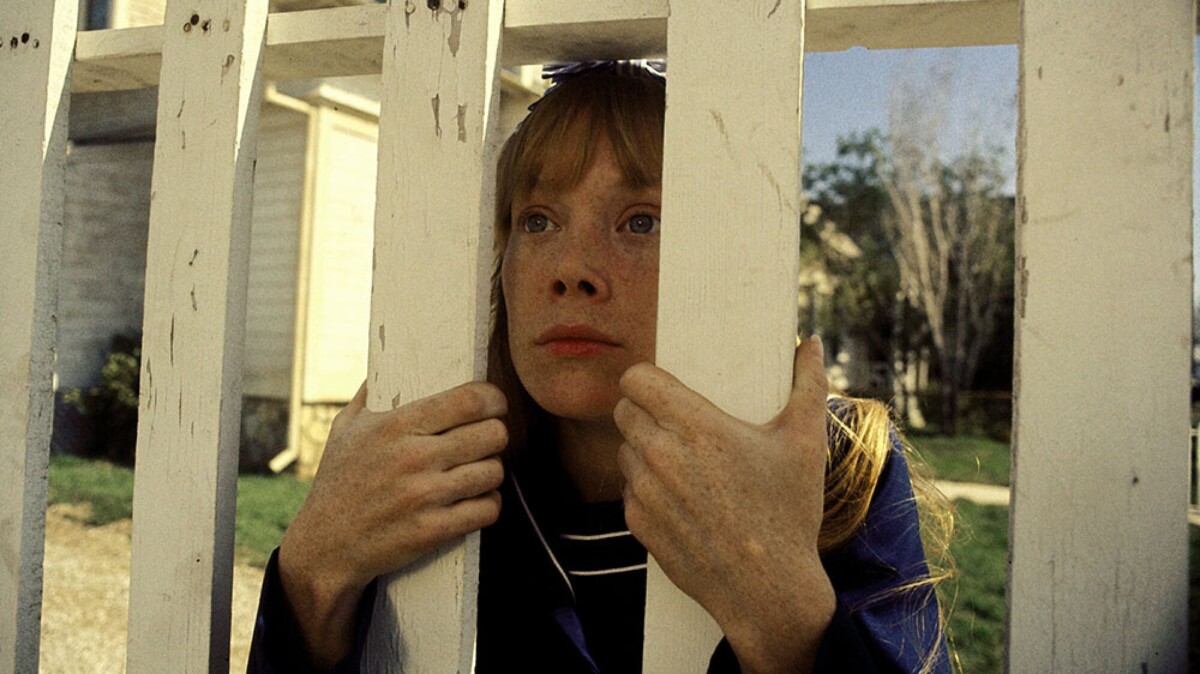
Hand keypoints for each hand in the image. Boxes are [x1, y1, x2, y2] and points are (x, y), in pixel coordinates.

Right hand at [278, 381, 506, 668]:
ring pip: (495, 472)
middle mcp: (413, 458)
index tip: (493, 405)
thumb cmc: (337, 482)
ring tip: (478, 471)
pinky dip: (488, 505)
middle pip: (492, 434)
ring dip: (492, 472)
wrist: (323, 548)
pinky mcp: (432, 531)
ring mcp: (424, 497)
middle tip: (486, 441)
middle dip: (496, 436)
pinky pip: (488, 509)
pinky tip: (475, 501)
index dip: (493, 399)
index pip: (469, 400)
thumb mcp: (345, 428)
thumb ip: (371, 393)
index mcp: (395, 426)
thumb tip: (389, 358)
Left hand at [614, 338, 834, 673]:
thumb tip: (813, 344)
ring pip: (624, 450)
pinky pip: (628, 489)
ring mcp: (645, 492)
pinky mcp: (638, 524)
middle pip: (623, 410)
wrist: (768, 590)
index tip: (662, 385)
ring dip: (642, 448)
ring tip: (679, 459)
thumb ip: (809, 386)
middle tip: (674, 421)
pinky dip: (645, 488)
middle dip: (644, 410)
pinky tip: (678, 496)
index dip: (645, 378)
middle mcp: (661, 455)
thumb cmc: (789, 514)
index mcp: (697, 427)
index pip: (636, 379)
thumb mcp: (806, 444)